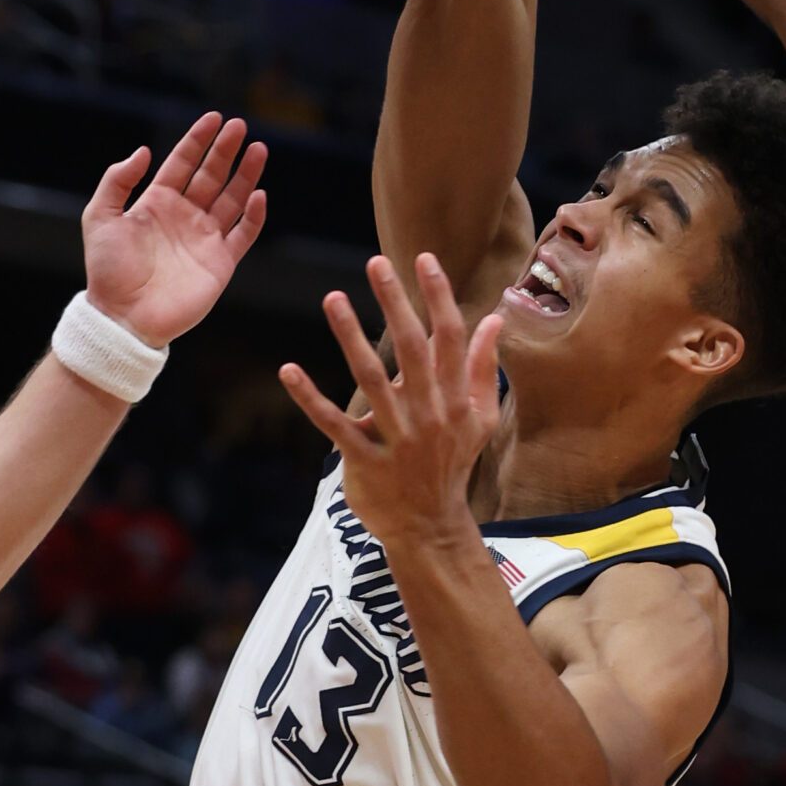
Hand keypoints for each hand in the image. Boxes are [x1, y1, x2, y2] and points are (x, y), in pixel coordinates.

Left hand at [82, 111, 268, 346]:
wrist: (122, 317)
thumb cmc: (107, 270)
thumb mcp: (100, 217)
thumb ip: (117, 181)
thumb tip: (144, 151)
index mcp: (158, 203)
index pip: (183, 164)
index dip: (198, 140)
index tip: (213, 118)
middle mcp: (185, 216)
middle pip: (212, 175)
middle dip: (226, 150)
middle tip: (240, 125)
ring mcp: (205, 239)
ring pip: (233, 199)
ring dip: (246, 174)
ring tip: (259, 149)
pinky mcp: (220, 263)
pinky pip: (243, 234)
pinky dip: (254, 215)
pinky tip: (258, 194)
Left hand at [279, 253, 504, 547]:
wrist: (430, 526)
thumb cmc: (453, 462)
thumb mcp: (480, 417)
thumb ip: (485, 367)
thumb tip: (495, 319)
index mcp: (456, 399)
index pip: (449, 338)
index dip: (438, 297)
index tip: (424, 259)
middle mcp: (428, 414)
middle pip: (411, 349)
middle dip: (395, 303)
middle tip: (376, 262)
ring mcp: (395, 438)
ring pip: (370, 380)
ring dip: (351, 337)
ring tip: (333, 298)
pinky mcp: (364, 460)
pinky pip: (334, 424)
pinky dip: (310, 397)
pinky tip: (289, 369)